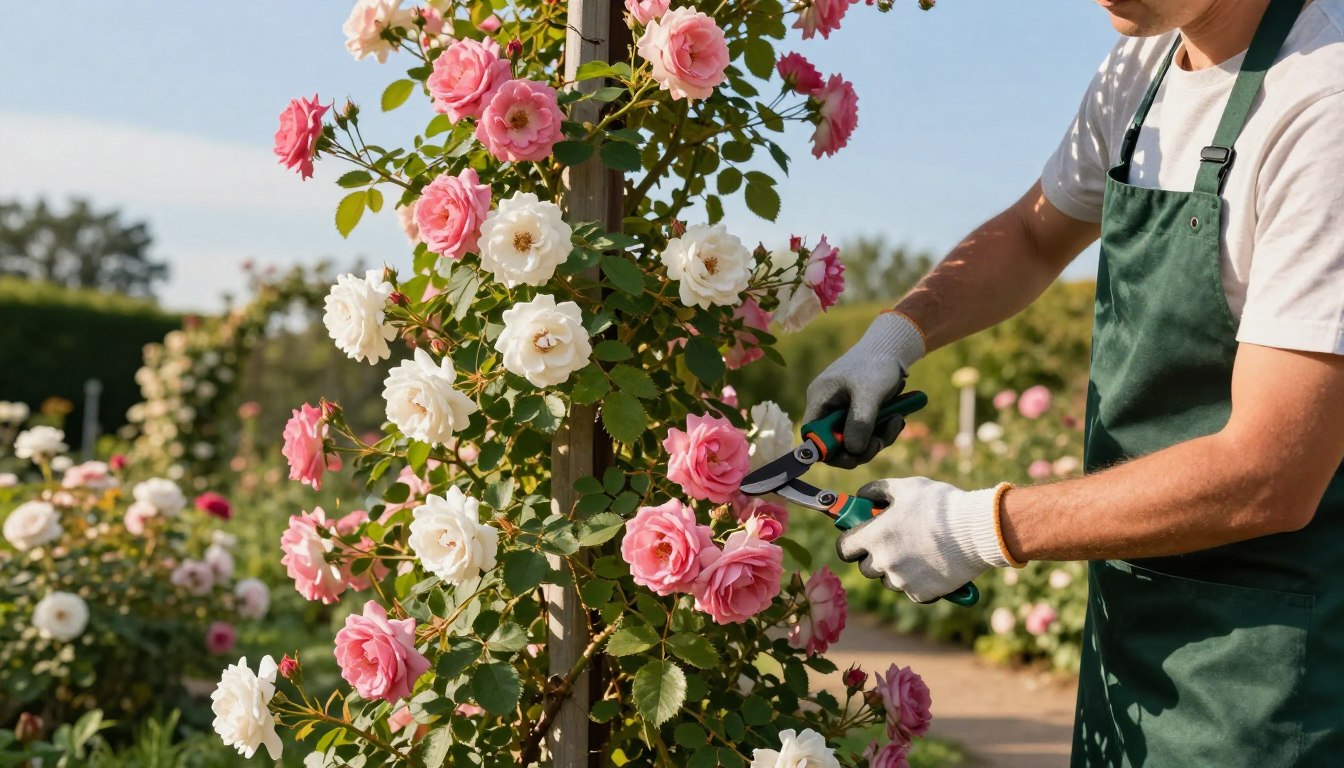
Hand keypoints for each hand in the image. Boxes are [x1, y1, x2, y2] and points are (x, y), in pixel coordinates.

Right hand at [803, 312, 924, 467]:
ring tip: (897, 421)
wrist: (892, 346)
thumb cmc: (876, 365)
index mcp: (820, 400)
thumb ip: (860, 423)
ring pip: (855, 439)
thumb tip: (854, 452)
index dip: (829, 452)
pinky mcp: (857, 410)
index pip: (813, 436)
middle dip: (861, 446)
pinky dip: (882, 429)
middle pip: (836, 442)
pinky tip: (897, 418)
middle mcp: (827, 406)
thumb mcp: (869, 394)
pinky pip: (866, 430)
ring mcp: (842, 409)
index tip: (853, 458)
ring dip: (877, 438)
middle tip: (881, 442)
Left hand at [837, 477, 1012, 602]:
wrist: (977, 531)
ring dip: (895, 570)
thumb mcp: (907, 487)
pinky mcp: (921, 594)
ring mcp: (902, 581)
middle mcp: (883, 562)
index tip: (858, 538)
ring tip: (916, 553)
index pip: (844, 548)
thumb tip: (862, 496)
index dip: (849, 542)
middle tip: (892, 543)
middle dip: (874, 556)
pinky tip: (931, 565)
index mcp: (875, 536)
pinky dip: (917, 582)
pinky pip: (910, 591)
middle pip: (865, 567)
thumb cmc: (940, 505)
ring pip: (888, 580)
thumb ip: (878, 491)